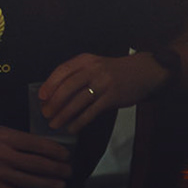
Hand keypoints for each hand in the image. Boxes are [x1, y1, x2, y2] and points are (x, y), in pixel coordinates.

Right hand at [0, 123, 71, 187]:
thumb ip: (10, 134)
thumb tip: (30, 141)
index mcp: (4, 136)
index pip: (37, 144)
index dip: (55, 150)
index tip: (65, 154)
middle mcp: (3, 155)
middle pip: (37, 163)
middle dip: (57, 168)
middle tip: (69, 170)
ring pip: (29, 180)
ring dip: (48, 184)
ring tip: (61, 184)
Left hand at [37, 52, 169, 134]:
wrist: (145, 71)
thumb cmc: (117, 71)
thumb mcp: (97, 65)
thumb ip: (79, 75)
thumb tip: (56, 96)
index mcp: (87, 60)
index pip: (63, 70)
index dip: (50, 84)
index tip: (41, 97)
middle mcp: (94, 69)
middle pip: (68, 86)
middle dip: (54, 102)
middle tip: (46, 114)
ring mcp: (104, 83)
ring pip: (78, 101)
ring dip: (64, 115)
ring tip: (55, 125)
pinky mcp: (112, 97)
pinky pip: (91, 112)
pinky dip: (79, 122)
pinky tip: (72, 128)